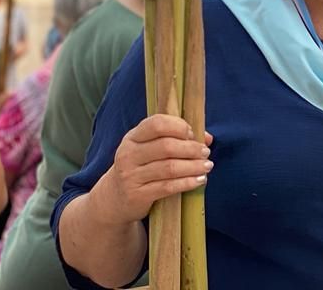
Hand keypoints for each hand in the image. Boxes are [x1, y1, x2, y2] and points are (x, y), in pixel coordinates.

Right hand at [92, 114, 212, 224]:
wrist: (115, 198)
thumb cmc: (141, 167)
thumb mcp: (150, 149)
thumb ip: (176, 139)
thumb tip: (207, 138)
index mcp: (133, 137)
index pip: (157, 123)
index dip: (179, 126)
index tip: (193, 134)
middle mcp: (129, 154)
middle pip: (166, 146)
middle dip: (191, 149)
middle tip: (206, 153)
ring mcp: (131, 175)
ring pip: (169, 167)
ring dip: (193, 166)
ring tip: (207, 166)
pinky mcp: (137, 195)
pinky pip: (167, 187)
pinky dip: (187, 183)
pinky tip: (200, 180)